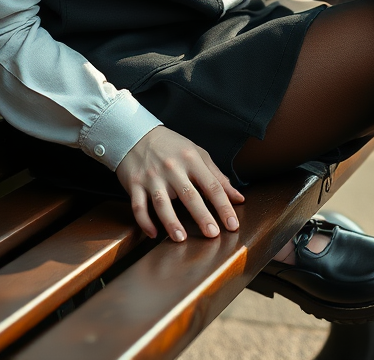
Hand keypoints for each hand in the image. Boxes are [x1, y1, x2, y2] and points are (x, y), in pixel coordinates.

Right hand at [115, 126, 244, 241]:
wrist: (136, 134)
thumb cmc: (172, 147)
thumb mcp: (197, 154)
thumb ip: (217, 177)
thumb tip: (239, 198)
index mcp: (191, 159)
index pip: (212, 185)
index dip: (223, 206)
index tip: (232, 225)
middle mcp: (172, 168)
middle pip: (189, 195)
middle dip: (202, 216)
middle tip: (213, 234)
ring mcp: (152, 177)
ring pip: (162, 202)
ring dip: (171, 222)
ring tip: (181, 239)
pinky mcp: (135, 184)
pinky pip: (138, 206)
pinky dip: (145, 221)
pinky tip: (153, 234)